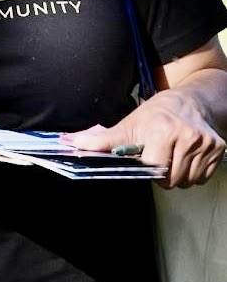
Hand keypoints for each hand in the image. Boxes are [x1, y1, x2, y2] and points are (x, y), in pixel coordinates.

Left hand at [67, 92, 225, 188]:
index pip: (154, 169)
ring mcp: (205, 144)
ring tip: (172, 156)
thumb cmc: (156, 113)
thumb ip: (101, 140)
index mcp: (162, 131)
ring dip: (178, 175)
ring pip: (188, 181)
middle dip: (162, 174)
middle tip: (159, 156)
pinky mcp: (219, 149)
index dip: (148, 168)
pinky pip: (202, 177)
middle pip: (172, 180)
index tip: (146, 158)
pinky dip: (193, 173)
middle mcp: (187, 137)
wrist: (192, 99)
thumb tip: (69, 144)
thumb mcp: (128, 124)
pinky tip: (186, 157)